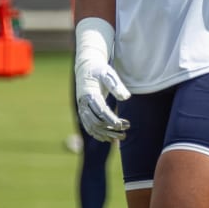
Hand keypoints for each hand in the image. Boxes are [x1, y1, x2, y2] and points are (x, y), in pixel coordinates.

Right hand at [74, 21, 130, 142]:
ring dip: (106, 134)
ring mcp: (82, 108)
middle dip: (110, 128)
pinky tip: (109, 139)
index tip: (121, 125)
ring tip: (121, 138)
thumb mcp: (108, 73)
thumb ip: (116, 85)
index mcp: (89, 93)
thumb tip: (126, 98)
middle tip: (126, 130)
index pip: (100, 110)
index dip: (110, 119)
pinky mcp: (83, 112)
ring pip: (92, 127)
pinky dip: (98, 134)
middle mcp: (83, 103)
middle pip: (96, 121)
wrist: (86, 68)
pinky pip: (89, 126)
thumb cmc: (99, 70)